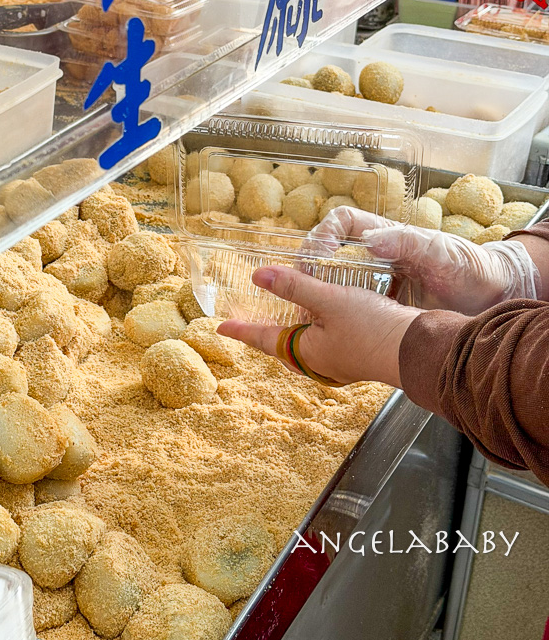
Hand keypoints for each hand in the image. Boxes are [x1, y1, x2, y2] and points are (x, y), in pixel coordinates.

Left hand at [217, 265, 421, 386]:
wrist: (418, 350)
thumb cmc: (372, 328)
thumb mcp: (329, 300)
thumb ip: (294, 287)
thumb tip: (257, 276)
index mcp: (305, 353)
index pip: (263, 339)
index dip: (241, 329)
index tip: (219, 326)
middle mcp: (319, 363)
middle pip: (282, 346)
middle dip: (264, 333)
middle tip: (245, 322)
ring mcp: (339, 363)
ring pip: (304, 345)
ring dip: (291, 330)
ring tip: (281, 317)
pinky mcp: (358, 356)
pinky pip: (325, 343)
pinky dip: (314, 329)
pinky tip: (322, 317)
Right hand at [303, 206, 538, 313]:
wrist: (492, 299)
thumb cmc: (470, 268)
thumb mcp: (441, 252)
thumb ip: (408, 243)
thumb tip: (371, 239)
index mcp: (386, 236)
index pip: (342, 222)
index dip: (324, 233)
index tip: (320, 254)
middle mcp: (375, 256)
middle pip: (327, 252)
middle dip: (308, 265)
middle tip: (303, 286)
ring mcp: (375, 282)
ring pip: (332, 281)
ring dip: (315, 292)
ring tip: (307, 310)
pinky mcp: (379, 307)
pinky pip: (347, 306)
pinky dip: (332, 313)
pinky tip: (326, 327)